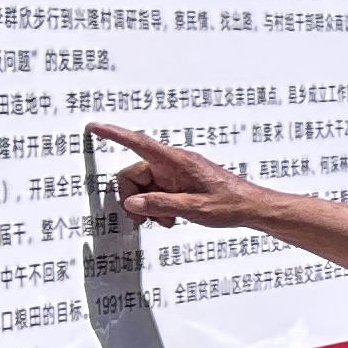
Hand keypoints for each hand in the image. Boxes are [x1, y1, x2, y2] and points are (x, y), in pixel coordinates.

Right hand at [89, 123, 265, 230]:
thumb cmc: (232, 204)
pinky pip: (156, 192)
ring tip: (165, 220)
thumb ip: (161, 205)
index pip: (139, 143)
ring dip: (147, 206)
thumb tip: (133, 203)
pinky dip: (157, 206)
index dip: (114, 134)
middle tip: (143, 219)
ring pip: (143, 187)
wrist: (253, 208)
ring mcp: (176, 174)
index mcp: (177, 161)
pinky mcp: (179, 184)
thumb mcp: (195, 208)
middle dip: (133, 198)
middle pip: (134, 174)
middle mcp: (173, 164)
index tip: (94, 127)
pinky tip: (170, 218)